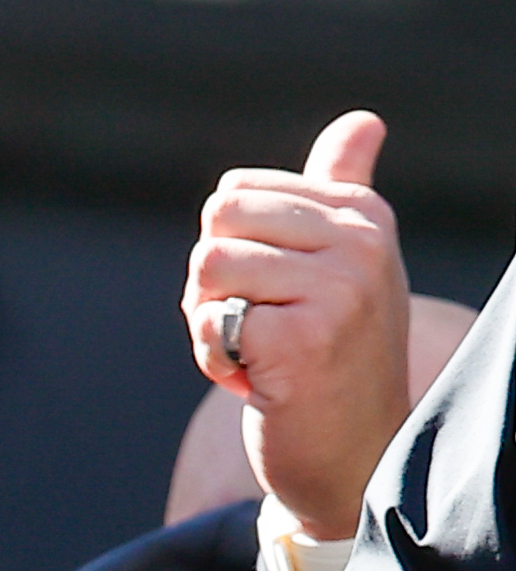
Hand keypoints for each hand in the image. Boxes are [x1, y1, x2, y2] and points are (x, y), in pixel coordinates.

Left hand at [187, 112, 407, 543]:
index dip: (231, 250)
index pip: (235, 193)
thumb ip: (342, 186)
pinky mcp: (307, 337)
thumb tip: (364, 120)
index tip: (277, 294)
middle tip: (259, 324)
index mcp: (363, 214)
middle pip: (215, 222)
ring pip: (206, 268)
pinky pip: (209, 323)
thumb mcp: (343, 262)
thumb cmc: (334, 352)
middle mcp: (362, 243)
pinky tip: (259, 381)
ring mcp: (340, 289)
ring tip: (262, 352)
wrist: (352, 451)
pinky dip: (214, 358)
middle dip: (212, 282)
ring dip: (212, 322)